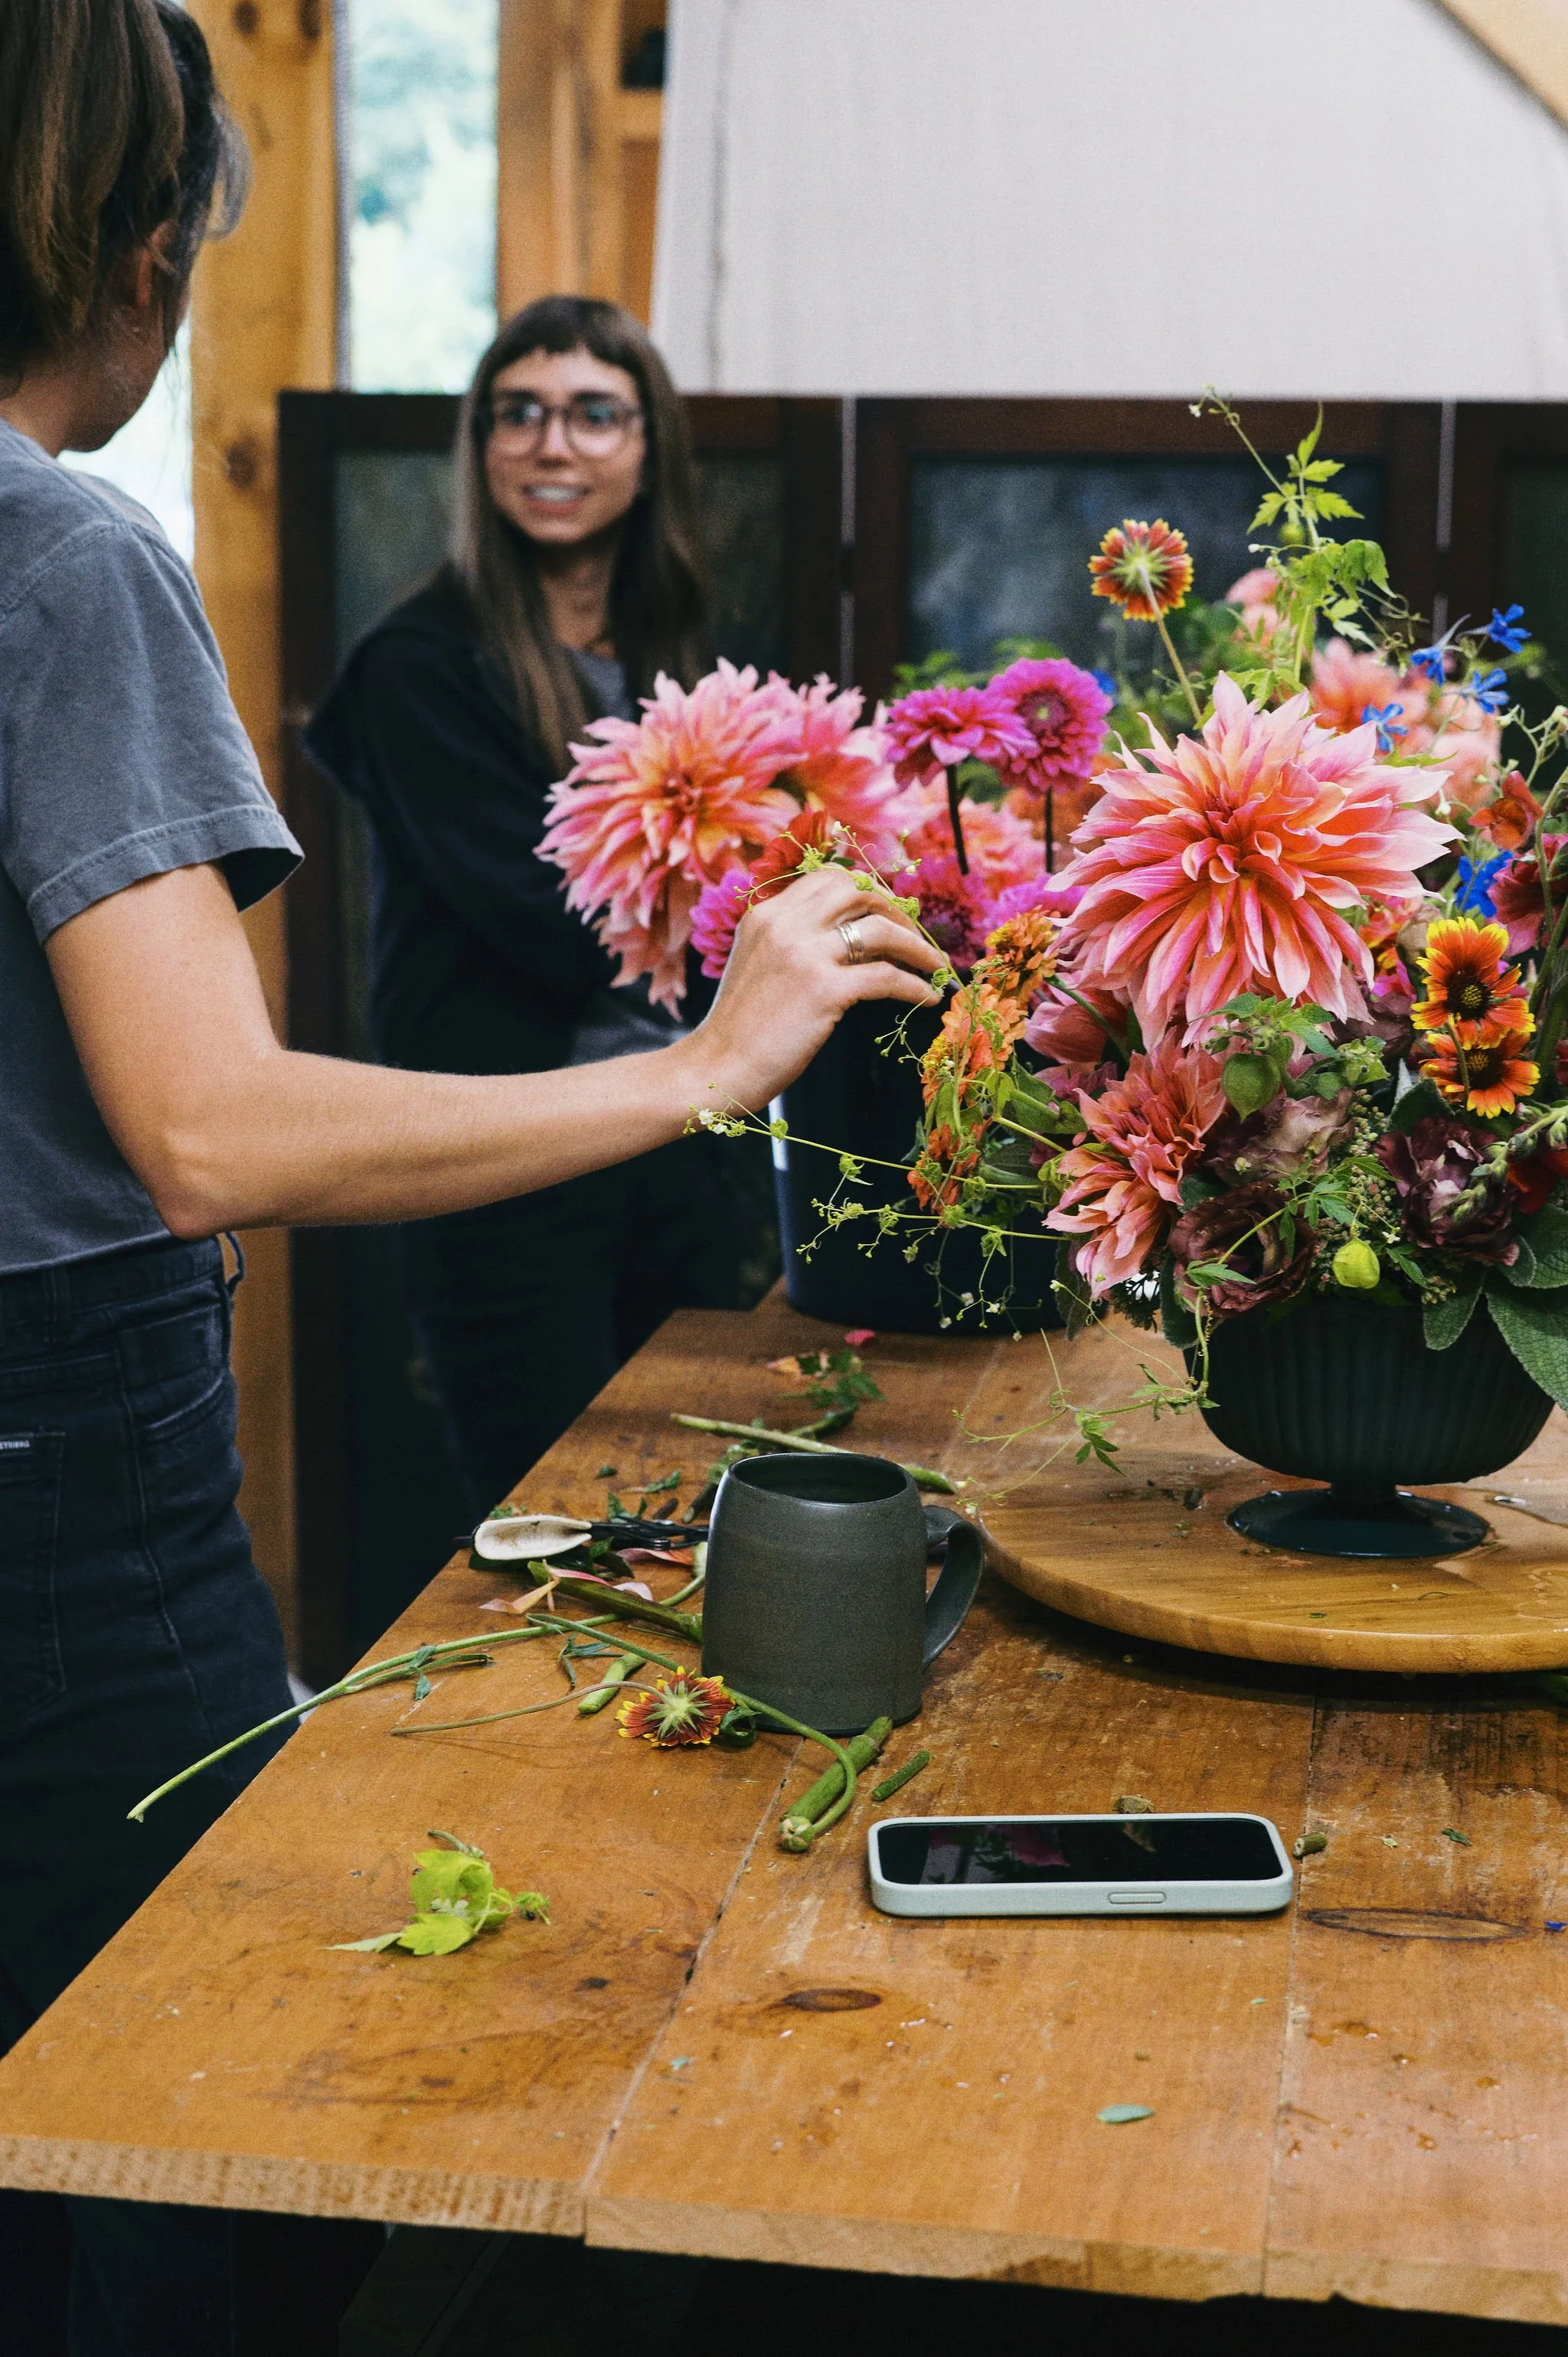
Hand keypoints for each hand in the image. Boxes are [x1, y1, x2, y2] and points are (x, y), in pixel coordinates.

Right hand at [676, 867, 944, 1112]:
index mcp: (766, 913)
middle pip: (859, 891)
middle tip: (916, 937)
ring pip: (881, 930)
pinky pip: (887, 977)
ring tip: (935, 968)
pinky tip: (928, 999)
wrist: (716, 1067)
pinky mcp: (823, 990)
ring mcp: (804, 954)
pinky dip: (915, 986)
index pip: (829, 878)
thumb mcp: (756, 961)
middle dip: (897, 910)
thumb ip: (790, 938)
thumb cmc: (740, 1026)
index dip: (868, 890)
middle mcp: (784, 924)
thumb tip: (847, 933)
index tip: (889, 913)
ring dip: (918, 947)